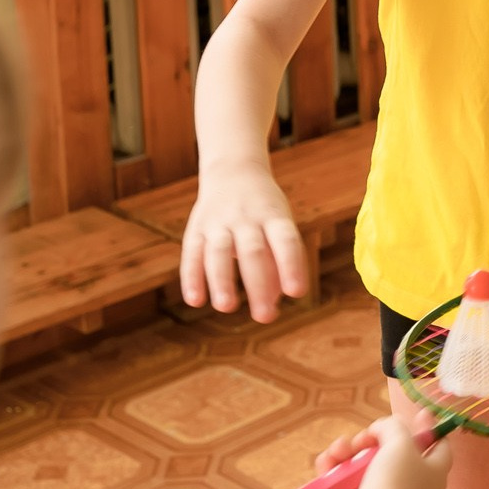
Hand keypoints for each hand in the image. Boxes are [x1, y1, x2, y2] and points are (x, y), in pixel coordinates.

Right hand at [180, 161, 307, 321]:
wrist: (233, 171)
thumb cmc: (265, 211)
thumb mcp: (280, 226)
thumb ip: (280, 262)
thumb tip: (275, 301)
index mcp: (274, 216)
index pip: (286, 240)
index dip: (291, 266)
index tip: (297, 293)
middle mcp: (247, 217)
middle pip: (253, 251)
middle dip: (258, 285)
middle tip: (265, 317)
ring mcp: (219, 222)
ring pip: (219, 251)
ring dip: (222, 280)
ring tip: (227, 308)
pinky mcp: (196, 229)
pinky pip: (191, 253)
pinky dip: (191, 277)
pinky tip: (195, 300)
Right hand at [316, 417, 451, 488]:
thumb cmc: (394, 486)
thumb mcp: (401, 443)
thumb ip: (395, 426)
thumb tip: (382, 429)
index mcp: (434, 472)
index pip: (440, 445)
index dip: (430, 427)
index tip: (420, 412)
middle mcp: (412, 486)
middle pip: (395, 451)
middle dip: (375, 438)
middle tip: (366, 438)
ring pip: (366, 463)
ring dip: (349, 451)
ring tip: (342, 451)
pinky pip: (347, 480)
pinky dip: (337, 469)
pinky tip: (329, 463)